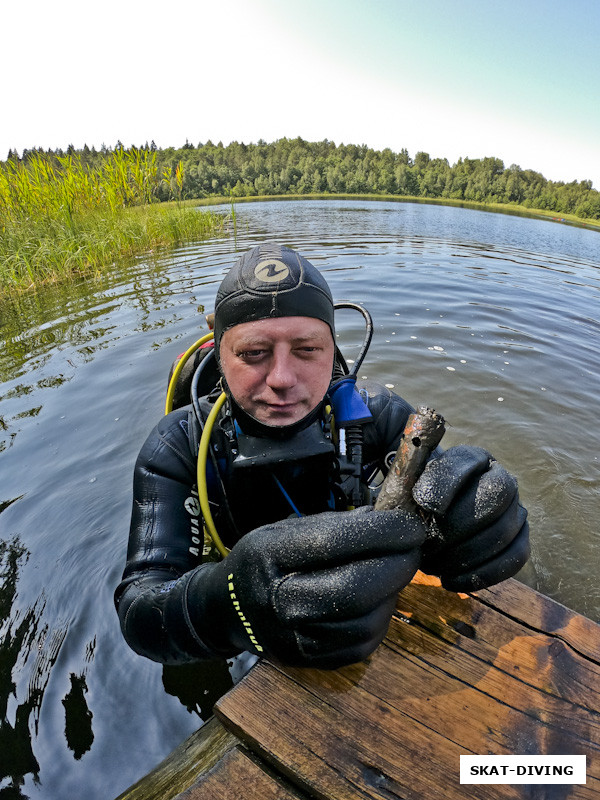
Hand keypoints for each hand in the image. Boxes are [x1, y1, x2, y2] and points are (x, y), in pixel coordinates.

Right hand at [185, 507, 425, 668]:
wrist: (228, 610)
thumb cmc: (264, 561)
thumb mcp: (285, 529)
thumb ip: (334, 525)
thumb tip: (387, 519)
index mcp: (270, 556)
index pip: (334, 544)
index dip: (381, 533)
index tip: (410, 525)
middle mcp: (279, 601)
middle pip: (354, 590)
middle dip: (397, 566)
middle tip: (413, 549)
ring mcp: (294, 638)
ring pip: (365, 622)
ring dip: (392, 594)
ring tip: (393, 572)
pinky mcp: (311, 661)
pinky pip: (362, 645)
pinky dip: (380, 619)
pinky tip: (379, 599)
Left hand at [413, 445, 528, 591]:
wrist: (428, 519)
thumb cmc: (416, 501)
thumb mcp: (409, 486)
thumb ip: (414, 486)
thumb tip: (430, 506)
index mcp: (472, 458)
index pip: (466, 462)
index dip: (446, 485)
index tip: (424, 507)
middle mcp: (501, 478)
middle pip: (495, 497)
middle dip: (456, 527)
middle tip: (427, 545)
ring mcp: (515, 509)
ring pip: (503, 531)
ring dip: (464, 555)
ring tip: (432, 564)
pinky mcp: (519, 539)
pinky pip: (514, 558)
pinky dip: (481, 574)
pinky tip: (450, 581)